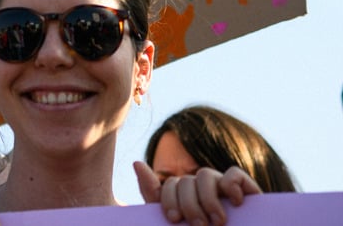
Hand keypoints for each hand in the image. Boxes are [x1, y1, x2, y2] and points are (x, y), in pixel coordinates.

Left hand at [134, 161, 260, 225]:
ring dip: (209, 199)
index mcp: (184, 193)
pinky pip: (234, 173)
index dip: (169, 200)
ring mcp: (223, 185)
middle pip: (186, 180)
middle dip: (189, 205)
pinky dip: (232, 185)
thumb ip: (153, 193)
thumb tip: (136, 162)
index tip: (175, 220)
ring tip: (217, 221)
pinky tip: (235, 203)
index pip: (170, 185)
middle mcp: (202, 186)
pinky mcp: (246, 188)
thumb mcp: (173, 220)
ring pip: (206, 174)